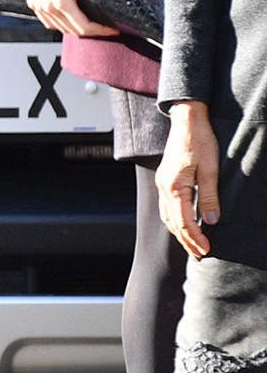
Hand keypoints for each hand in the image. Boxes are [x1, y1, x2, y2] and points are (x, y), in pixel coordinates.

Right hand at [18, 0, 118, 37]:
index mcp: (60, 0)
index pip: (84, 26)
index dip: (100, 30)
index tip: (114, 30)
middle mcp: (48, 7)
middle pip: (74, 30)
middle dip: (92, 32)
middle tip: (106, 28)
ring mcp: (39, 7)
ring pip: (61, 28)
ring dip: (77, 30)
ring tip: (91, 26)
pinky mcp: (33, 3)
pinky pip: (48, 23)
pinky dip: (60, 26)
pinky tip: (68, 21)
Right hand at [156, 100, 220, 258]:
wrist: (187, 119)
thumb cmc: (199, 140)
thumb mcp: (210, 169)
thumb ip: (209, 197)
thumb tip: (211, 221)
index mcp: (174, 186)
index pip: (184, 221)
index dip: (195, 238)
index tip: (206, 249)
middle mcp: (164, 187)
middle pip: (173, 223)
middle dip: (186, 240)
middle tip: (199, 254)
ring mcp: (162, 182)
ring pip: (167, 216)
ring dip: (179, 232)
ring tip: (191, 244)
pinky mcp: (164, 178)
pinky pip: (166, 206)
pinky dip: (174, 220)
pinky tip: (182, 223)